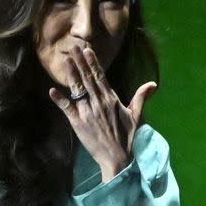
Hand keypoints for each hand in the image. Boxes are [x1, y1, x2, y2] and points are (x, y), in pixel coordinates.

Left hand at [48, 43, 156, 180]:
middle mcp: (99, 102)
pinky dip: (60, 100)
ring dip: (71, 74)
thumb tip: (153, 84)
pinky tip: (52, 91)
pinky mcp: (78, 123)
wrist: (117, 158)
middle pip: (87, 78)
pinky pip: (67, 109)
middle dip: (80, 62)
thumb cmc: (127, 138)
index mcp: (111, 99)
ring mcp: (87, 112)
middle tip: (72, 46)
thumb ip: (141, 97)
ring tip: (64, 59)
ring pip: (78, 89)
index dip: (93, 63)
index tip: (87, 50)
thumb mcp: (136, 116)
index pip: (100, 77)